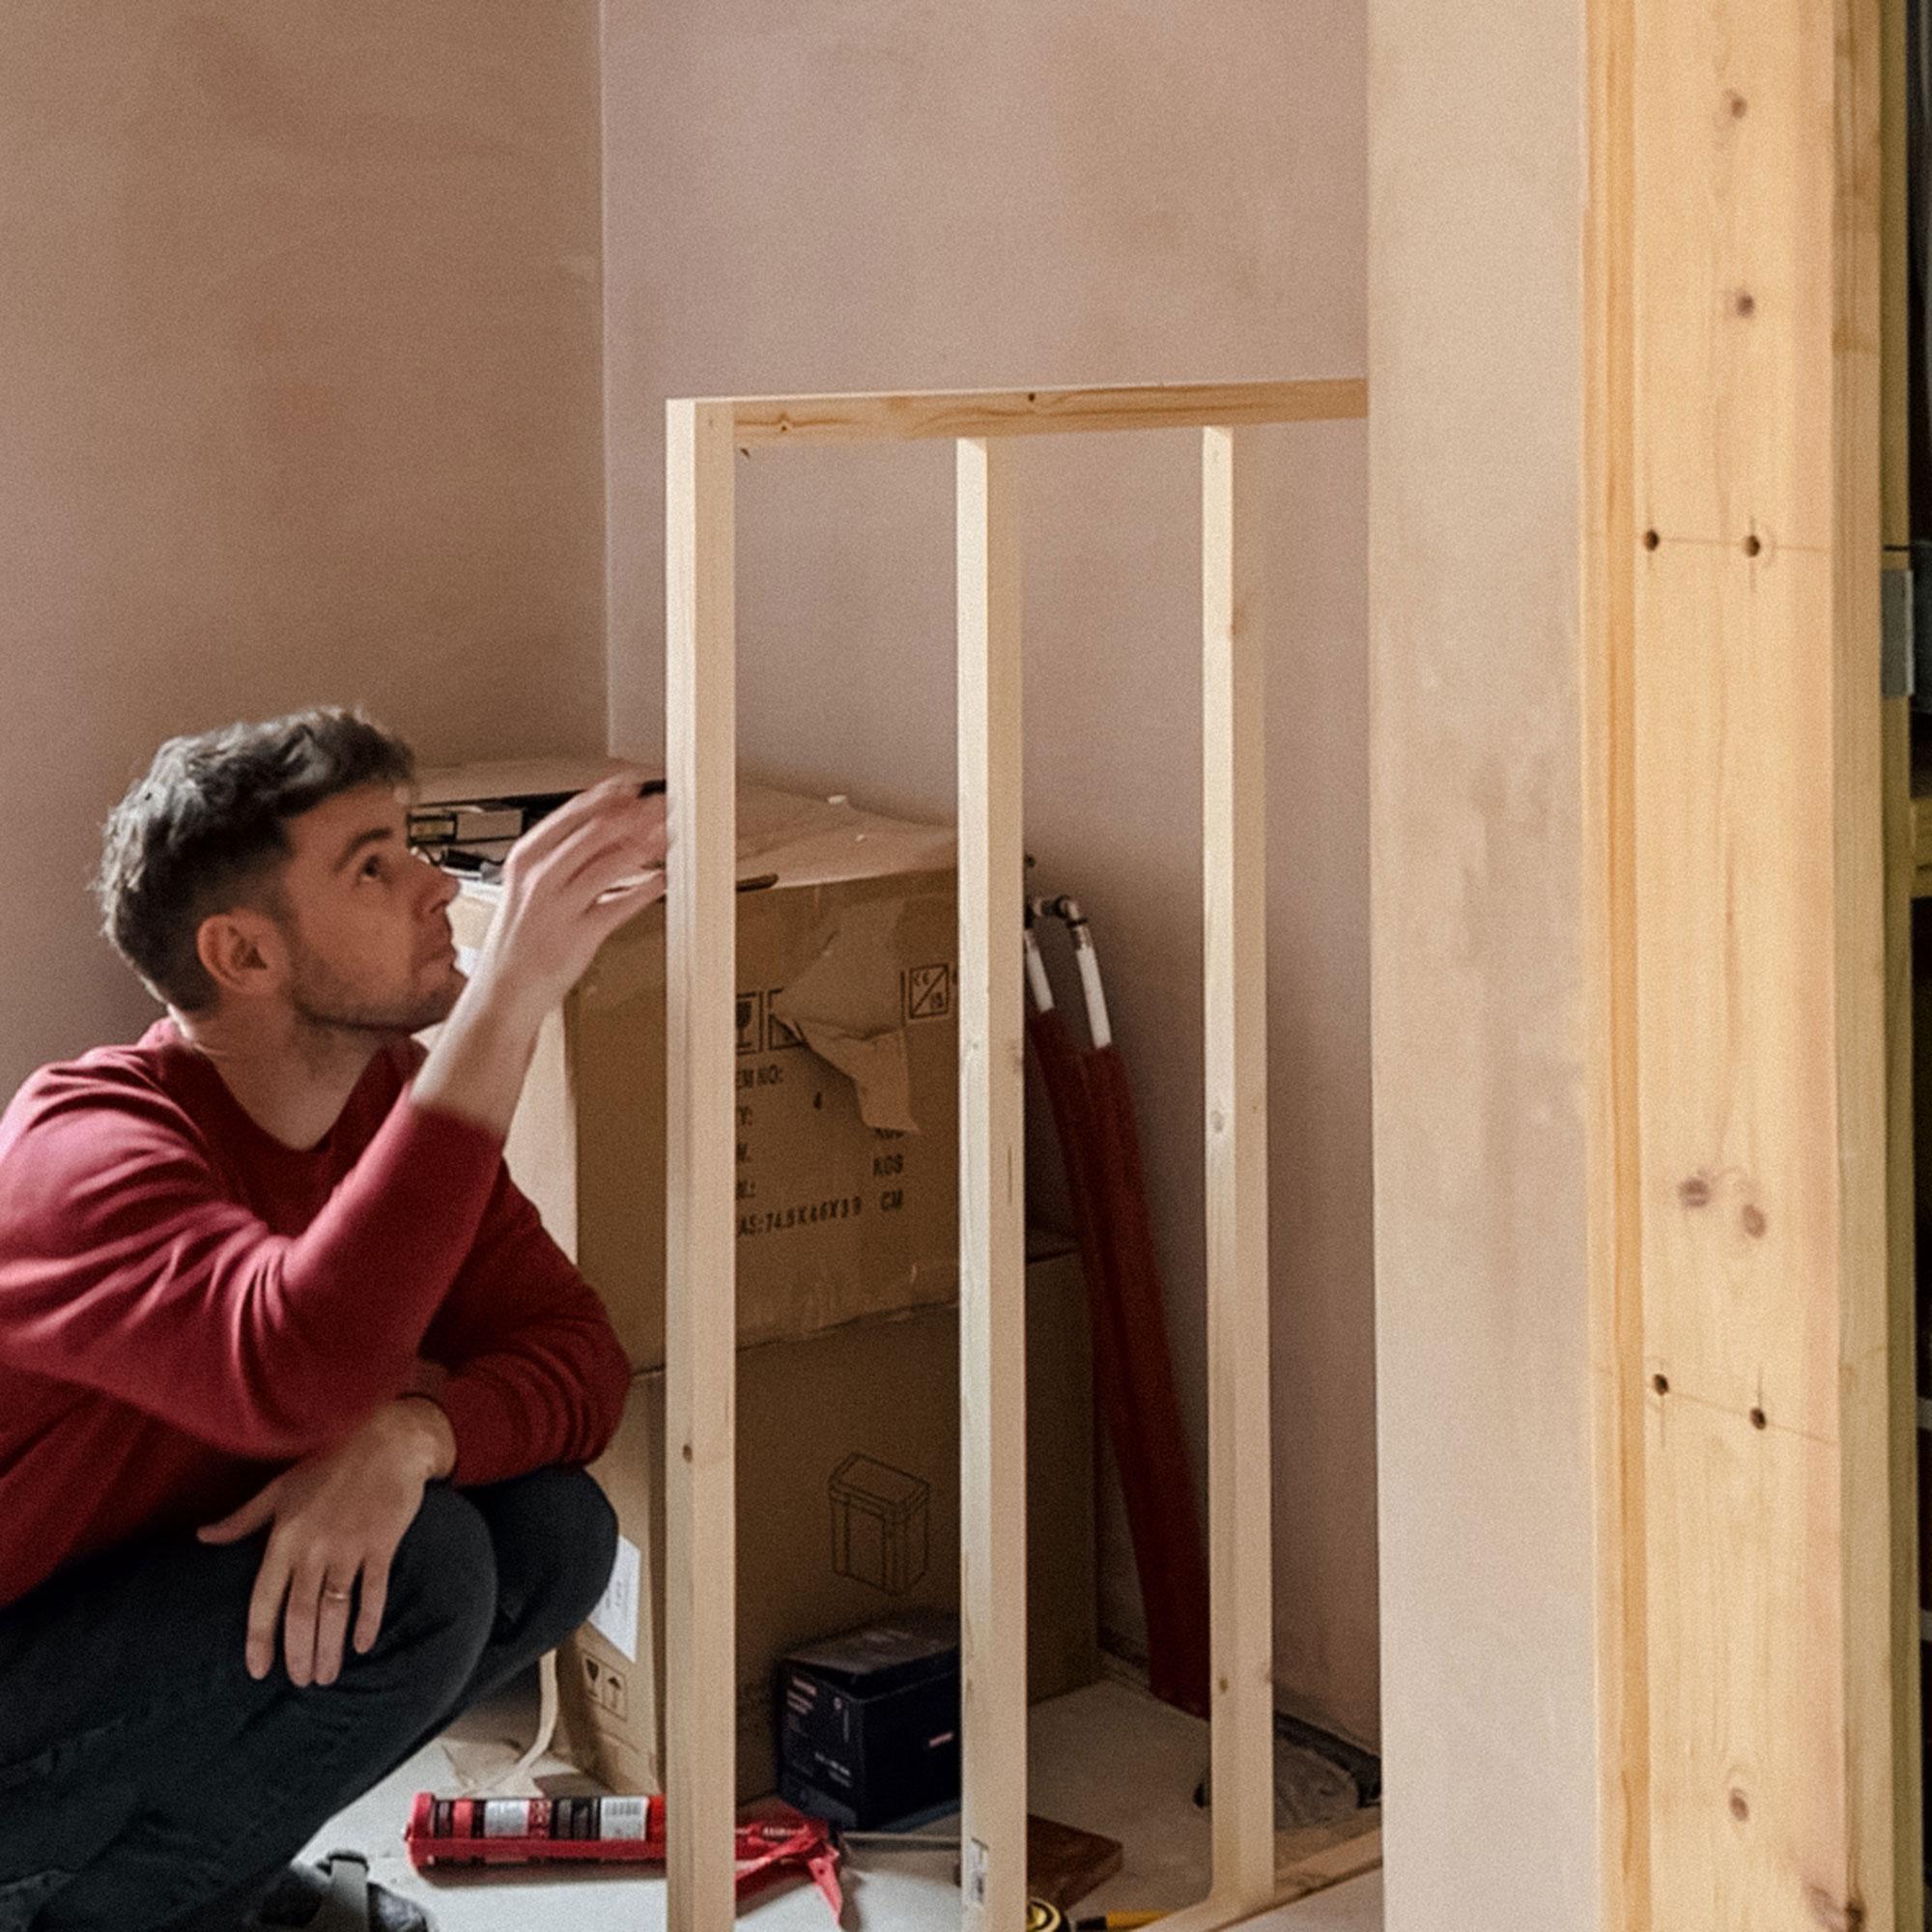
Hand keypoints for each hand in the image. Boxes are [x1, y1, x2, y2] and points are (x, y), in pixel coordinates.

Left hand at [197, 1397, 456, 1686]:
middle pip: (301, 1614)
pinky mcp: (381, 1545)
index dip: (260, 1638)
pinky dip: (367, 1620)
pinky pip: (373, 1592)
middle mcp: (314, 1548)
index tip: (259, 1670)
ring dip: (330, 1647)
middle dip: (299, 1653)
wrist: (388, 1439)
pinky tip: (362, 1644)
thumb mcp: (280, 1487)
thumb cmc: (330, 1461)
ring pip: (334, 1610)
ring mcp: (349, 1548)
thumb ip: (242, 1519)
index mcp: (284, 1537)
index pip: (265, 1599)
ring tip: (327, 1675)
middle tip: (302, 1681)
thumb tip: (202, 1536)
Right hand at [415, 778, 667, 1131]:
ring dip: (646, 845)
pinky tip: (663, 880)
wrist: (503, 992)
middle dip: (635, 814)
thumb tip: (612, 828)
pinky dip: (646, 890)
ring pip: (611, 863)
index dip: (608, 795)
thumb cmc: (521, 940)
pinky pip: (621, 905)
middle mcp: (540, 878)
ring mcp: (560, 907)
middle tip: (662, 804)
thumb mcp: (531, 887)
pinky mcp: (580, 936)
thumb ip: (567, 858)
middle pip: (596, 832)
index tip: (634, 784)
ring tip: (668, 834)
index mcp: (526, 859)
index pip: (572, 814)